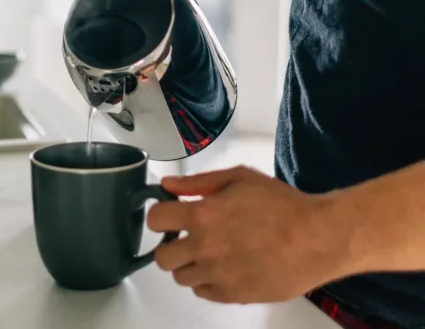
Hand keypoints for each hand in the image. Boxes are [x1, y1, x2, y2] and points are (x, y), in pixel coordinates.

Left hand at [148, 167, 352, 303]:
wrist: (318, 238)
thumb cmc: (281, 203)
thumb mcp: (239, 178)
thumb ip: (198, 182)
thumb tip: (167, 186)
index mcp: (203, 215)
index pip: (155, 220)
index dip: (160, 216)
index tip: (170, 215)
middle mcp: (204, 248)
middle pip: (162, 258)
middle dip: (170, 246)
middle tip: (188, 238)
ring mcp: (218, 275)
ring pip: (181, 277)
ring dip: (190, 264)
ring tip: (212, 252)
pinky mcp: (233, 296)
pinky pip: (203, 292)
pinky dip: (208, 281)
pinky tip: (225, 267)